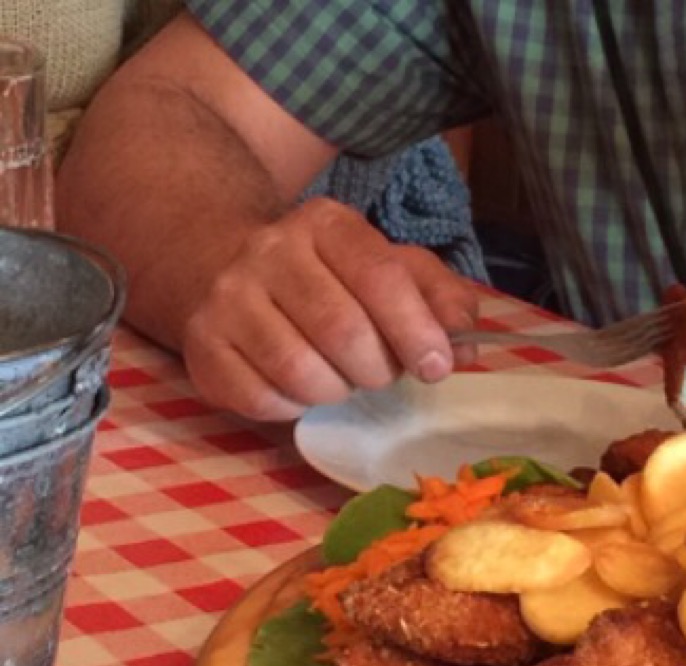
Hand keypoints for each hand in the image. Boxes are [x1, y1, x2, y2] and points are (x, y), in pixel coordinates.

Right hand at [180, 199, 480, 421]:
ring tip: (338, 376)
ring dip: (336, 390)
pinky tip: (297, 386)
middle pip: (344, 332)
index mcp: (326, 225)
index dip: (416, 330)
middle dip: (377, 369)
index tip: (435, 366)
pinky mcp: (203, 346)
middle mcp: (270, 252)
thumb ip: (439, 297)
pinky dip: (293, 407)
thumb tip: (467, 340)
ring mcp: (228, 298)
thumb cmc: (331, 280)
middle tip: (379, 372)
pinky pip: (264, 400)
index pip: (380, 277)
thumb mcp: (391, 270)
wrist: (225, 266)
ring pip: (302, 372)